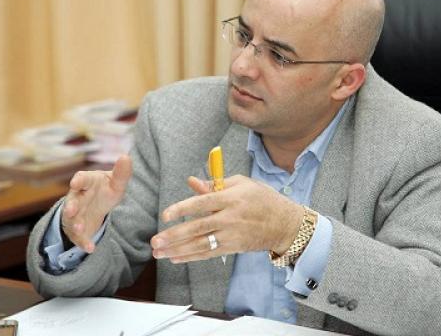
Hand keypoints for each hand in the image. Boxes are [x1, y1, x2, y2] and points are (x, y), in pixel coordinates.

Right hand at [61, 155, 131, 252]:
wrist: (95, 205)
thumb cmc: (105, 189)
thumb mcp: (115, 183)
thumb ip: (121, 173)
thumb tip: (126, 157)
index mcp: (86, 183)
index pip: (81, 179)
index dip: (79, 180)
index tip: (76, 182)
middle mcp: (77, 198)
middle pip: (72, 201)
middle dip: (71, 206)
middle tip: (70, 210)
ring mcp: (75, 215)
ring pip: (72, 220)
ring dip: (75, 224)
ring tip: (79, 228)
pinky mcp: (77, 230)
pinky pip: (79, 237)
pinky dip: (84, 243)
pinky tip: (90, 248)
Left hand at [150, 175, 303, 262]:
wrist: (285, 223)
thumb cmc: (262, 198)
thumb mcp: (241, 184)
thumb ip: (214, 185)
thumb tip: (192, 183)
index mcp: (231, 198)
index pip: (201, 203)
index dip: (182, 209)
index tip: (165, 215)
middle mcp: (230, 218)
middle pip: (198, 227)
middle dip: (174, 235)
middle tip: (155, 240)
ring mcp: (232, 235)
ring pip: (201, 244)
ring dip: (178, 250)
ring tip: (159, 253)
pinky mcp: (233, 247)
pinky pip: (209, 254)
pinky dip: (191, 257)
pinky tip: (176, 258)